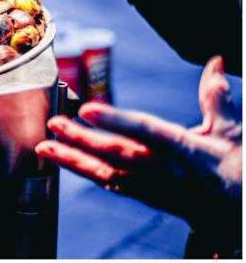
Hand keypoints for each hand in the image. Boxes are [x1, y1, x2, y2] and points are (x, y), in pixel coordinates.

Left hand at [36, 56, 241, 231]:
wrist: (239, 212)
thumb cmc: (236, 167)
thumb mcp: (231, 131)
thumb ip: (215, 96)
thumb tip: (215, 60)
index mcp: (187, 150)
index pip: (147, 131)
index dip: (116, 121)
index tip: (87, 110)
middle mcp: (166, 171)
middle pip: (118, 153)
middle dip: (83, 140)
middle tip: (55, 124)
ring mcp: (153, 188)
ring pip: (108, 173)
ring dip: (74, 160)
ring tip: (46, 146)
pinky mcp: (146, 197)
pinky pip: (110, 184)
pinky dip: (85, 172)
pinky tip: (64, 160)